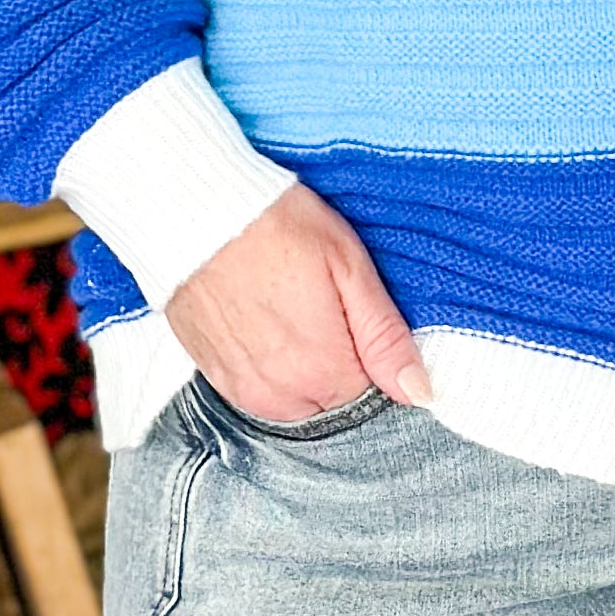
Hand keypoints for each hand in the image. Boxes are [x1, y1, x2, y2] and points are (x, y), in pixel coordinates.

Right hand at [166, 181, 431, 422]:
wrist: (195, 213)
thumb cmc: (279, 227)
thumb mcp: (350, 269)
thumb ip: (386, 338)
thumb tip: (419, 392)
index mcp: (324, 372)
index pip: (371, 395)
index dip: (373, 356)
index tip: (360, 318)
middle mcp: (281, 394)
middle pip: (332, 402)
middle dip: (340, 366)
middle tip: (327, 308)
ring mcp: (242, 389)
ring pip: (295, 401)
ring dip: (304, 369)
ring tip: (296, 310)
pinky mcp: (213, 375)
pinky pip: (257, 392)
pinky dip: (270, 367)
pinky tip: (267, 321)